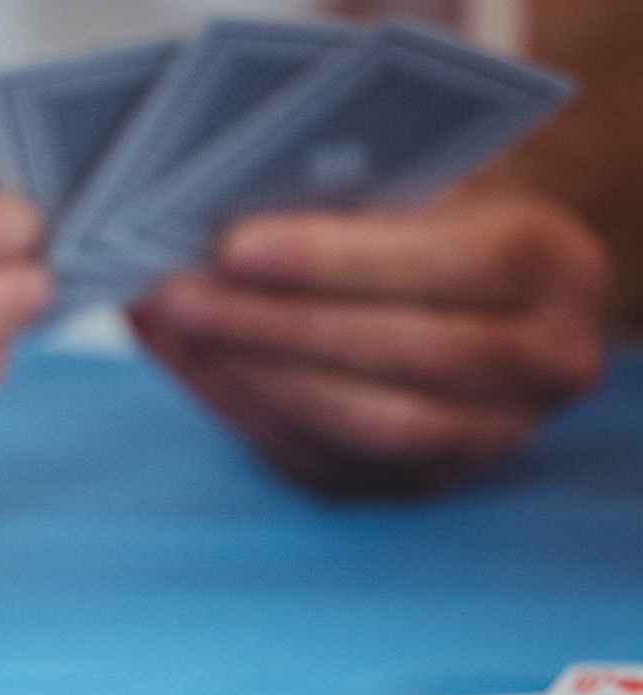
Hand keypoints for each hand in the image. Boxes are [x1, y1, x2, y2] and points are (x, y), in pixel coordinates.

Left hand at [128, 196, 609, 495]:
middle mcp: (545, 364)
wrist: (478, 289)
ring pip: (364, 426)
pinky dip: (237, 406)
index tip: (235, 246)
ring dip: (248, 373)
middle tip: (174, 292)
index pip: (458, 266)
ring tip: (166, 322)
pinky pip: (319, 460)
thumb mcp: (420, 181)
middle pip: (407, 356)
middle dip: (275, 326)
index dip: (340, 259)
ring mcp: (486, 439)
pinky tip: (181, 358)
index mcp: (557, 268)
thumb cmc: (434, 214)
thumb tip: (213, 210)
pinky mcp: (416, 485)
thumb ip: (346, 196)